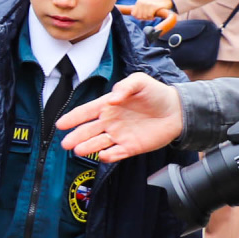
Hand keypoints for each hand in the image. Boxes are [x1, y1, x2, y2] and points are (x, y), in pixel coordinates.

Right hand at [56, 72, 183, 161]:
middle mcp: (110, 122)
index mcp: (108, 106)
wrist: (178, 110)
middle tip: (65, 143)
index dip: (72, 118)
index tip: (60, 124)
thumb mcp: (140, 81)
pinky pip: (117, 154)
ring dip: (88, 147)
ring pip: (99, 144)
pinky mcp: (131, 147)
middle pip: (88, 131)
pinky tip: (104, 156)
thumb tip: (111, 99)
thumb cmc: (157, 93)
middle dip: (76, 137)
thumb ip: (124, 87)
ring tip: (79, 150)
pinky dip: (109, 156)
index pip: (86, 112)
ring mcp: (119, 135)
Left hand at [125, 0, 176, 23]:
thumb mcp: (144, 7)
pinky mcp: (153, 6)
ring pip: (144, 17)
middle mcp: (142, 2)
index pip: (134, 14)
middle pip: (139, 16)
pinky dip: (152, 18)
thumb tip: (134, 16)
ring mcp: (147, 4)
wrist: (165, 1)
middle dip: (144, 18)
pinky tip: (154, 16)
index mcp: (138, 2)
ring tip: (151, 16)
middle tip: (148, 17)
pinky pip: (149, 16)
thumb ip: (138, 11)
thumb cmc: (154, 6)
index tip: (143, 17)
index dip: (138, 18)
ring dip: (148, 19)